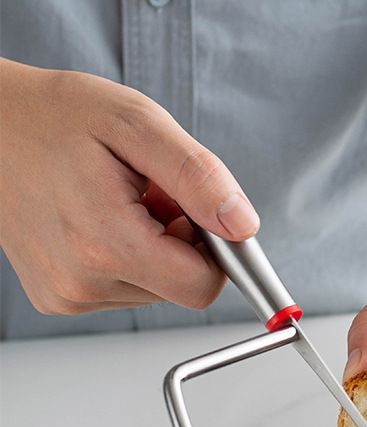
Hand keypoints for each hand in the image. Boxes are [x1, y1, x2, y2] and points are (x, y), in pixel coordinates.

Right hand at [0, 58, 258, 314]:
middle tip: (152, 194)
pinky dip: (129, 256)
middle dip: (183, 241)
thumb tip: (243, 227)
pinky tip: (102, 218)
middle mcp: (81, 283)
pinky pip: (126, 289)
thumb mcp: (136, 125)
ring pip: (156, 289)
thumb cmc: (52, 117)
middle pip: (182, 288)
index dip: (217, 251)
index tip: (202, 214)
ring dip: (156, 247)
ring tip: (120, 200)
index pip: (202, 286)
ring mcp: (67, 296)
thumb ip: (198, 177)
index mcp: (104, 245)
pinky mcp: (60, 298)